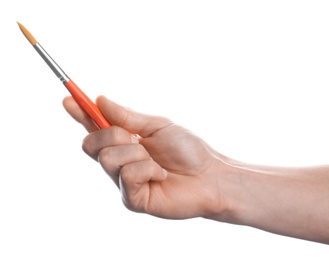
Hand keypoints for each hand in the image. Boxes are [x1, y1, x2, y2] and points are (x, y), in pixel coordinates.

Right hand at [63, 96, 226, 218]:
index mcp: (123, 142)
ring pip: (107, 158)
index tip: (68, 99)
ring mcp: (122, 181)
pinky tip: (160, 175)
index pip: (94, 127)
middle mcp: (118, 161)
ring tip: (156, 161)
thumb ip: (127, 116)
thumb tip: (99, 100)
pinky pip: (127, 174)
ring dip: (136, 152)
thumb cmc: (187, 150)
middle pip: (90, 143)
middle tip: (138, 139)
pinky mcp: (131, 199)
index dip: (80, 113)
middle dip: (113, 134)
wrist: (209, 175)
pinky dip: (147, 169)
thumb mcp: (157, 125)